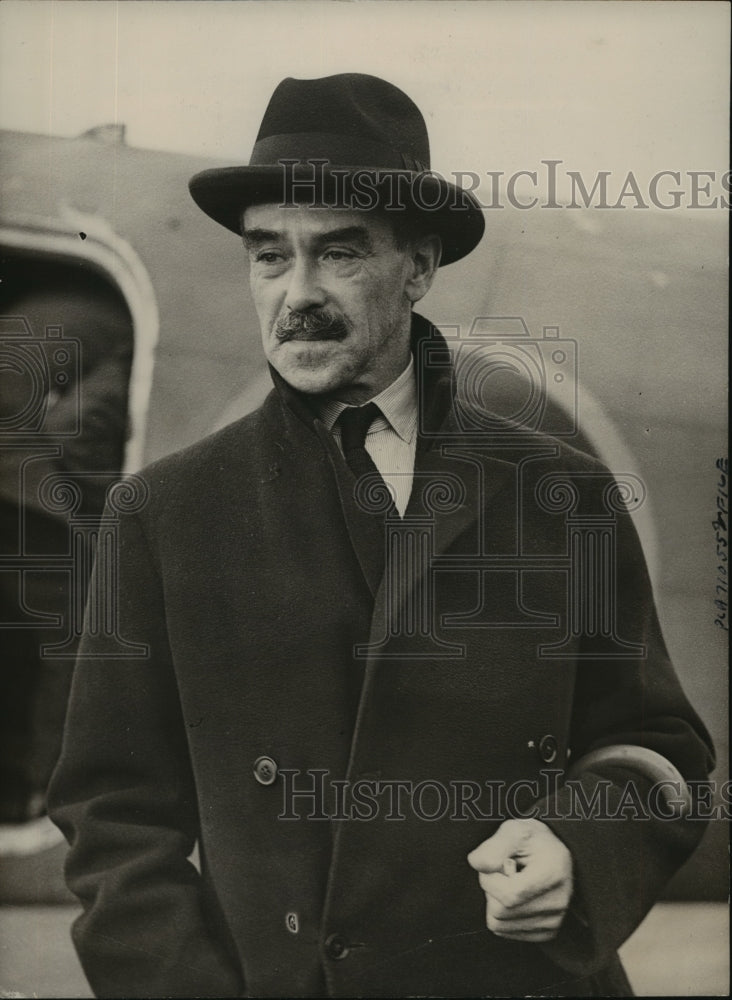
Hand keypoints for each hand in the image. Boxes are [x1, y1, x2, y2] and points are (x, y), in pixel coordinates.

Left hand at [467, 818, 572, 941]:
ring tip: (510, 882)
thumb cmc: (534, 841)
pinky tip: (515, 895)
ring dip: (495, 901)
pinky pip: (505, 931)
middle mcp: (557, 903)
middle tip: (503, 871)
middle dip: (491, 889)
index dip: (490, 879)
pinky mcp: (545, 932)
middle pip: (500, 912)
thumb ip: (493, 846)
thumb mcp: (514, 830)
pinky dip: (502, 914)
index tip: (497, 863)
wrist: (554, 854)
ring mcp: (552, 921)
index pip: (509, 896)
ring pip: (499, 924)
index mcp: (552, 874)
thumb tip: (476, 863)